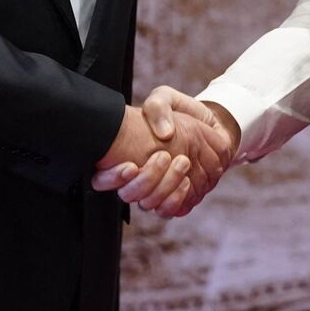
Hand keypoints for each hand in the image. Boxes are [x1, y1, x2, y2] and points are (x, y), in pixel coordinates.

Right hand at [91, 87, 236, 216]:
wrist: (208, 127)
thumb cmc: (179, 113)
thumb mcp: (165, 99)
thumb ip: (158, 108)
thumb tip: (164, 134)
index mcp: (121, 156)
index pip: (101, 179)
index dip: (111, 178)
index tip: (130, 165)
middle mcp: (133, 179)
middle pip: (128, 194)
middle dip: (147, 178)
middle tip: (165, 156)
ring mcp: (152, 192)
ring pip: (148, 204)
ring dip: (164, 187)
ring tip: (183, 163)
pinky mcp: (172, 200)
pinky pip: (168, 211)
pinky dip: (177, 199)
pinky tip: (187, 182)